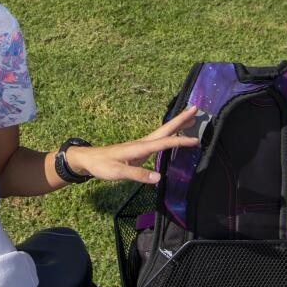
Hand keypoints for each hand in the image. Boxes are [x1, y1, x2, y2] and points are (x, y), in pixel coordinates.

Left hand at [68, 105, 200, 183]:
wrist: (90, 160)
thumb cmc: (103, 166)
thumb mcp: (118, 172)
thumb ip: (137, 174)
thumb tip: (158, 178)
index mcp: (140, 147)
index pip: (164, 142)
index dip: (180, 141)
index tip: (196, 140)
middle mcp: (143, 143)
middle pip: (166, 129)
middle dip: (181, 119)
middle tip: (196, 109)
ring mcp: (142, 145)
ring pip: (163, 132)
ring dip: (177, 125)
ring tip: (191, 119)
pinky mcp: (140, 149)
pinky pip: (159, 139)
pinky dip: (170, 135)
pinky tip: (173, 137)